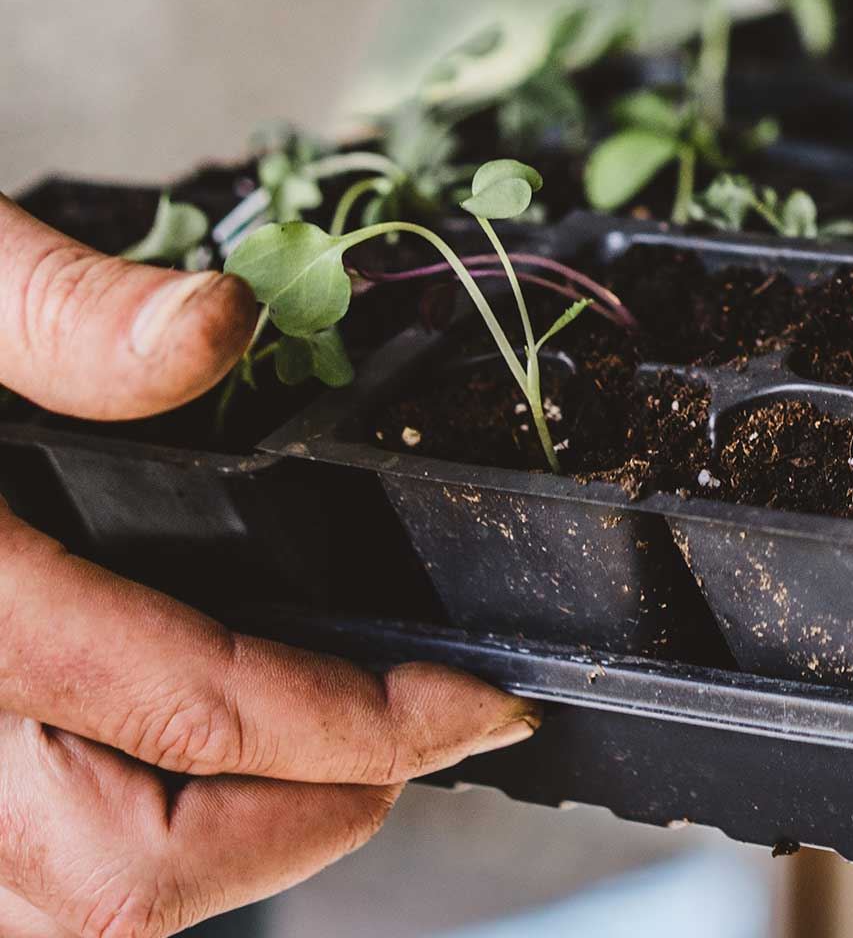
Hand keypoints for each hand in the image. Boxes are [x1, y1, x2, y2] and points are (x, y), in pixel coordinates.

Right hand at [0, 195, 537, 936]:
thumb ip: (62, 312)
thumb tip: (216, 329)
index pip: (174, 702)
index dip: (349, 723)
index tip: (472, 703)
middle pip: (108, 874)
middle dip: (297, 823)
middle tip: (416, 738)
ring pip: (39, 917)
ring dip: (207, 868)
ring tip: (322, 768)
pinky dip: (92, 871)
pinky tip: (175, 783)